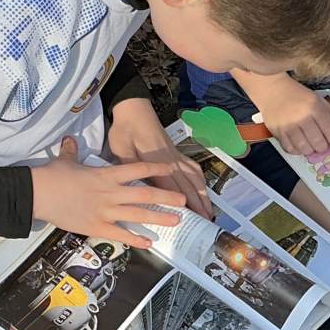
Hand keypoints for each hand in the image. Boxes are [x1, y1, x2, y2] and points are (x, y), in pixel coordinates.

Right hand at [30, 138, 185, 248]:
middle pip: (145, 195)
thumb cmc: (52, 176)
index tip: (170, 170)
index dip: (156, 170)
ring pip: (138, 216)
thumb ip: (72, 151)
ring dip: (159, 219)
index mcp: (106, 175)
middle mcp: (111, 193)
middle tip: (183, 201)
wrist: (37, 194)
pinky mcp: (96, 227)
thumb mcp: (65, 160)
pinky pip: (121, 235)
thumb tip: (70, 140)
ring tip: (176, 221)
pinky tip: (149, 243)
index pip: (137, 170)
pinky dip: (136, 240)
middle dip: (167, 198)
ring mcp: (105, 211)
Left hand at [107, 99, 213, 219]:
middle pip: (189, 185)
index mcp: (156, 161)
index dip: (185, 203)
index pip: (173, 186)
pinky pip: (193, 167)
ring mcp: (176, 155)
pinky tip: (203, 187)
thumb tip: (136, 187)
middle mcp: (171, 160)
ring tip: (209, 210)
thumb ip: (131, 169)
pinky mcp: (176, 152)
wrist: (133, 108)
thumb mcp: (121, 150)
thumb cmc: (125, 129)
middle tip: (207, 221)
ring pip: (194, 178)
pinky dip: (201, 179)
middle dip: (199, 204)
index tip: (193, 217)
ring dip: (203, 194)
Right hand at [254, 80, 329, 157]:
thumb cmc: (298, 95)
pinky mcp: (277, 131)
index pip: (329, 130)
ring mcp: (288, 125)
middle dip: (323, 146)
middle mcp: (301, 117)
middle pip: (318, 143)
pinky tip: (299, 144)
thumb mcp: (319, 101)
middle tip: (322, 143)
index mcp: (314, 107)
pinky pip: (290, 149)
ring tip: (311, 145)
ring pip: (304, 148)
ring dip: (310, 150)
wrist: (273, 90)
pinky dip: (297, 150)